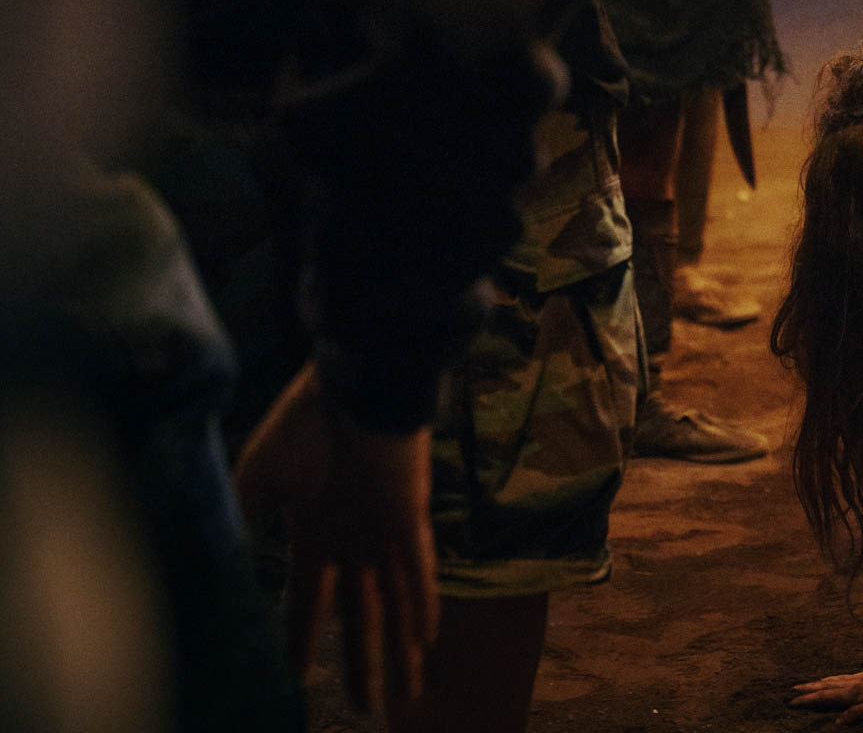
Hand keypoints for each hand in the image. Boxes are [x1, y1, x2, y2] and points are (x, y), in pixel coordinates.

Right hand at [233, 363, 438, 715]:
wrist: (353, 377)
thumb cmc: (306, 419)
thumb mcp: (261, 472)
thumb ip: (247, 514)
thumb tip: (221, 556)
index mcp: (316, 532)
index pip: (310, 601)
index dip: (303, 640)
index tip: (296, 679)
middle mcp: (353, 540)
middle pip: (361, 616)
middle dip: (363, 662)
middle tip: (368, 708)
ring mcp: (384, 530)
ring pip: (395, 603)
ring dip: (398, 649)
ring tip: (404, 696)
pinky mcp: (409, 514)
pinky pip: (419, 568)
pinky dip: (423, 603)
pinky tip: (426, 638)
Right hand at [789, 670, 862, 723]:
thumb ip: (857, 714)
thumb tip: (838, 721)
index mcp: (853, 692)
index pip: (825, 696)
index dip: (808, 699)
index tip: (792, 701)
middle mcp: (854, 683)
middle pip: (826, 685)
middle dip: (809, 688)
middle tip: (794, 688)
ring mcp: (861, 678)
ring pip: (835, 679)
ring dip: (820, 682)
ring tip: (810, 683)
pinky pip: (845, 677)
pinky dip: (834, 679)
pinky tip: (836, 679)